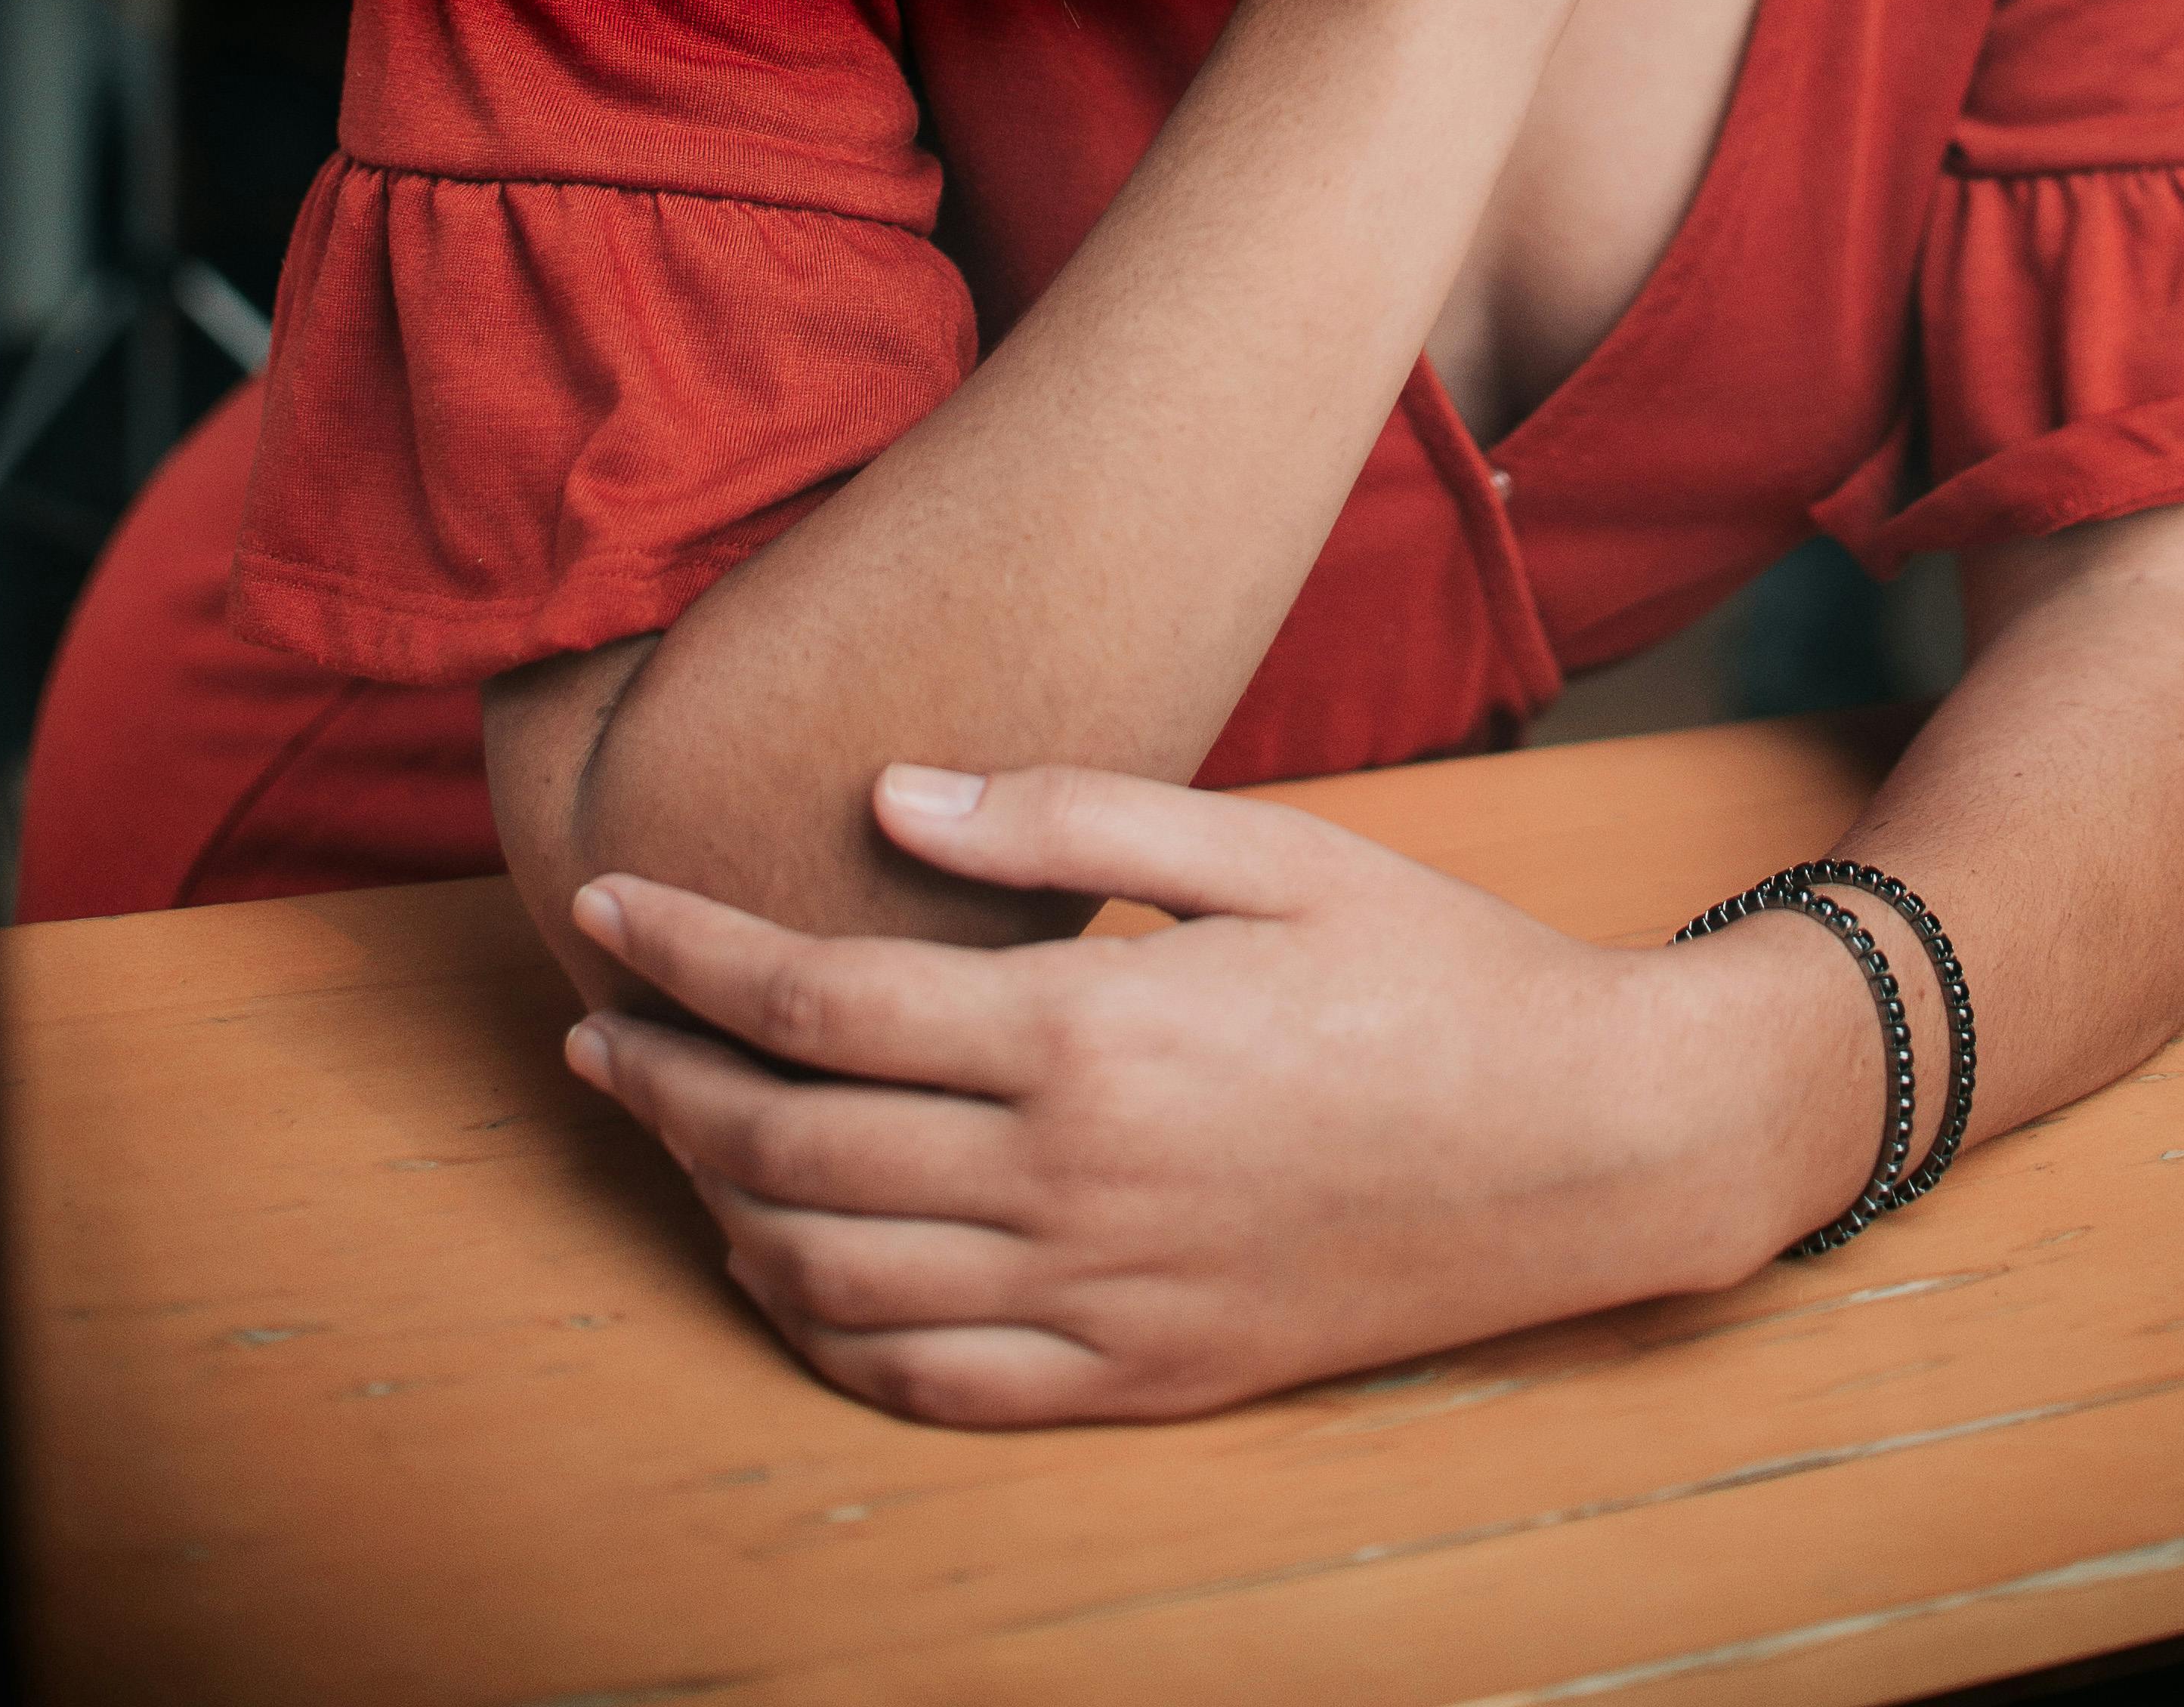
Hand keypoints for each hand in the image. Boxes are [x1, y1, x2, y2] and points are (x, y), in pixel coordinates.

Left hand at [562, 758, 1868, 1424]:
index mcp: (1092, 1034)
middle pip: (788, 1146)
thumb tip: (891, 798)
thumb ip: (1068, 821)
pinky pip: (932, 1384)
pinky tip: (795, 1268)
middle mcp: (1074, 1184)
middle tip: (593, 1027)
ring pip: (833, 1280)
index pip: (814, 1003)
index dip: (687, 955)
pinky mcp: (1143, 1382)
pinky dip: (828, 1331)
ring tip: (678, 1134)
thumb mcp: (1269, 848)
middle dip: (659, 1082)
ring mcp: (1104, 1301)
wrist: (1590, 1142)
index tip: (606, 907)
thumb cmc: (1434, 969)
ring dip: (722, 1207)